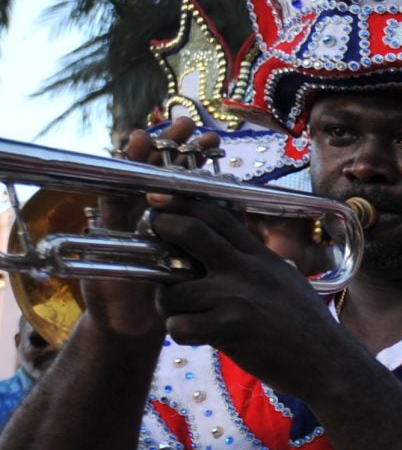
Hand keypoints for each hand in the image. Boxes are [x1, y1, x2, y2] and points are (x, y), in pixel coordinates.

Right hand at [74, 123, 217, 342]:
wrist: (140, 325)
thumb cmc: (174, 295)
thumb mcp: (202, 267)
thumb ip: (218, 241)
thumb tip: (246, 217)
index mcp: (177, 219)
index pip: (188, 179)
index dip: (196, 159)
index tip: (211, 137)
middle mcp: (150, 214)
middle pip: (158, 172)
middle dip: (168, 148)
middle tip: (182, 124)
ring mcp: (126, 222)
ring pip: (131, 182)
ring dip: (136, 159)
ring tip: (144, 135)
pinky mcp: (106, 238)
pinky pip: (108, 211)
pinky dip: (112, 191)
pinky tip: (117, 172)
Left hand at [147, 197, 356, 397]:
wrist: (328, 363)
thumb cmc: (306, 327)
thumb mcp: (285, 280)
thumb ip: (255, 262)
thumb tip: (225, 249)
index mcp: (261, 257)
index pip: (218, 216)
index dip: (184, 204)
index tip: (161, 198)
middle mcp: (247, 271)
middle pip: (192, 233)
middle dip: (163, 228)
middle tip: (153, 236)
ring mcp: (237, 298)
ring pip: (173, 291)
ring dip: (169, 305)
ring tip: (186, 315)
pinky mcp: (229, 328)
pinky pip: (179, 326)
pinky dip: (181, 333)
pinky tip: (198, 338)